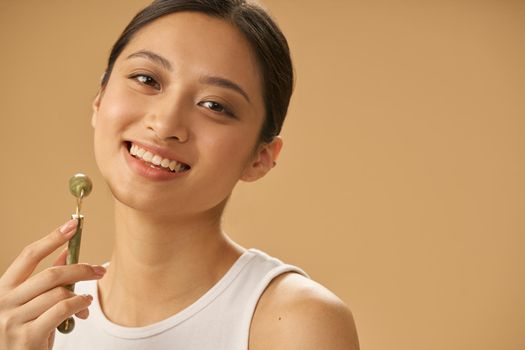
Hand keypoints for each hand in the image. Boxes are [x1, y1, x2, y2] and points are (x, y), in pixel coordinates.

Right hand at [0, 219, 106, 349]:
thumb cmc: (22, 334)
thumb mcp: (29, 305)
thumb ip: (44, 282)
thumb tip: (66, 253)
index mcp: (2, 289)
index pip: (29, 255)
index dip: (52, 238)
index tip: (72, 224)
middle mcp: (3, 302)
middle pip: (51, 274)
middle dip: (80, 269)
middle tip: (99, 270)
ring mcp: (13, 320)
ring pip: (60, 293)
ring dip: (81, 294)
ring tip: (87, 301)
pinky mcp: (27, 336)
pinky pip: (63, 310)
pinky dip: (79, 305)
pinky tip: (84, 309)